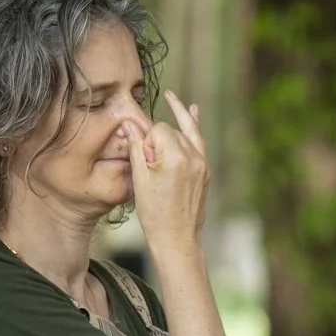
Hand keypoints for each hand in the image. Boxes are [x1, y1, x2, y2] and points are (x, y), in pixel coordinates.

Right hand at [127, 90, 208, 252]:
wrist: (177, 239)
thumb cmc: (155, 213)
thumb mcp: (140, 179)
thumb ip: (136, 148)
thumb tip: (129, 123)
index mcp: (176, 156)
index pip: (158, 129)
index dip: (145, 139)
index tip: (140, 156)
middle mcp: (194, 156)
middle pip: (171, 130)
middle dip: (157, 138)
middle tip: (147, 161)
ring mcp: (203, 164)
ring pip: (188, 132)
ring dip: (178, 118)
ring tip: (171, 96)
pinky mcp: (206, 172)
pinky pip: (199, 142)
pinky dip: (194, 128)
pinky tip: (193, 111)